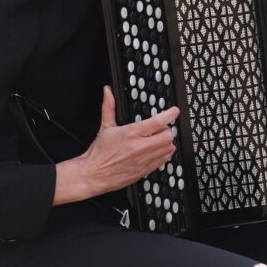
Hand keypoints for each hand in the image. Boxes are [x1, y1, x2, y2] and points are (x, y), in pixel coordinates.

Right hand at [53, 87, 178, 204]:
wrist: (92, 175)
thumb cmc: (99, 153)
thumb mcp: (105, 127)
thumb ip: (109, 107)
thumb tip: (108, 92)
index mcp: (131, 133)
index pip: (158, 121)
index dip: (170, 114)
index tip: (174, 111)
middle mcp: (139, 147)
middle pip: (168, 135)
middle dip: (167, 130)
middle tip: (161, 129)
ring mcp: (143, 160)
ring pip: (169, 148)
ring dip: (166, 143)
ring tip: (158, 140)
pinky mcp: (144, 170)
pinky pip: (164, 161)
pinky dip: (164, 155)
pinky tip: (156, 151)